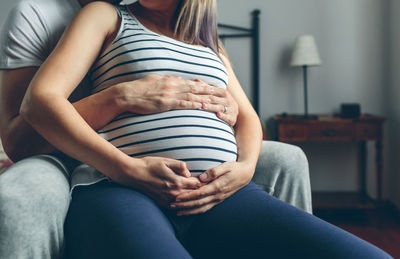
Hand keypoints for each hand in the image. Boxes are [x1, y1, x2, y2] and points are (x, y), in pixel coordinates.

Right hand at [116, 74, 238, 125]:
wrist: (127, 94)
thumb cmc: (139, 89)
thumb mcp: (155, 80)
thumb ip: (167, 80)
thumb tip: (176, 79)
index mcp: (172, 81)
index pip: (192, 83)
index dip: (206, 85)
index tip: (216, 88)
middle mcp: (174, 85)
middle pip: (197, 89)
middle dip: (212, 91)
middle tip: (224, 93)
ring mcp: (171, 94)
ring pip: (193, 96)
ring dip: (207, 99)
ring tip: (219, 101)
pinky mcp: (166, 103)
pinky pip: (183, 104)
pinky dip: (194, 105)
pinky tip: (203, 107)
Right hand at [122, 156, 204, 207]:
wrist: (132, 174)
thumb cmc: (148, 165)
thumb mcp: (165, 161)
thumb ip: (179, 166)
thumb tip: (189, 173)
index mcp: (176, 182)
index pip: (195, 184)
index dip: (202, 181)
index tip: (206, 179)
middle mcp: (173, 193)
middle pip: (192, 194)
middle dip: (199, 190)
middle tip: (206, 187)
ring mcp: (166, 199)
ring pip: (184, 201)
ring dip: (191, 198)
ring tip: (198, 195)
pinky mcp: (161, 203)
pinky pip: (175, 205)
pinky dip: (181, 203)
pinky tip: (184, 200)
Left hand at [169, 161, 253, 215]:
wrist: (245, 174)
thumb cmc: (234, 168)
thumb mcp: (225, 166)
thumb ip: (213, 171)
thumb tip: (202, 178)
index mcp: (218, 186)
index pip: (200, 193)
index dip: (188, 196)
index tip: (177, 197)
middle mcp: (217, 195)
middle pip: (198, 203)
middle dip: (184, 205)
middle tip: (171, 205)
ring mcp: (217, 199)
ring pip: (201, 208)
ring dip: (188, 211)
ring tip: (176, 212)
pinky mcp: (217, 200)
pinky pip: (205, 208)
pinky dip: (195, 211)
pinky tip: (187, 212)